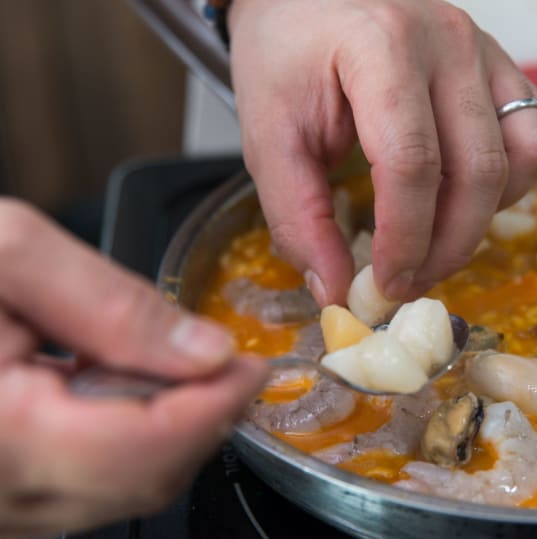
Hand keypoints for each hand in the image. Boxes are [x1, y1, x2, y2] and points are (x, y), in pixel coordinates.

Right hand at [0, 199, 267, 538]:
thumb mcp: (8, 255)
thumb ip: (113, 307)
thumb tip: (207, 351)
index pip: (148, 448)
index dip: (219, 404)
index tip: (253, 363)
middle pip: (146, 478)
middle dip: (205, 418)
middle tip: (231, 363)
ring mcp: (0, 506)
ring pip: (123, 490)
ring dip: (173, 430)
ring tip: (179, 368)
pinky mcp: (2, 495)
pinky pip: (87, 486)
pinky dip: (130, 439)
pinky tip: (125, 389)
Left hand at [228, 0, 536, 304]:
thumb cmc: (285, 56)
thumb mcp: (269, 136)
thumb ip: (298, 216)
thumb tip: (337, 289)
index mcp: (381, 48)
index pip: (411, 162)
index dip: (404, 239)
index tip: (385, 284)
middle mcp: (448, 44)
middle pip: (477, 170)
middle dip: (447, 247)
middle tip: (408, 282)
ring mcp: (483, 51)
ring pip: (525, 154)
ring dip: (486, 216)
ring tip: (437, 239)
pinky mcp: (500, 66)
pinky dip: (512, 181)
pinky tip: (464, 195)